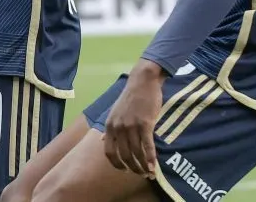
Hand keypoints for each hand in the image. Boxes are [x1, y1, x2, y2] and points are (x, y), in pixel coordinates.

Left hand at [103, 58, 165, 177]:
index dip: (117, 164)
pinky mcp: (145, 124)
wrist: (143, 81)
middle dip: (133, 167)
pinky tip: (153, 167)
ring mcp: (131, 126)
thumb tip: (102, 141)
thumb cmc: (131, 97)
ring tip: (148, 172)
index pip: (109, 152)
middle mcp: (118, 127)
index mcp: (110, 125)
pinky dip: (150, 158)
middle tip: (140, 173)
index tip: (124, 170)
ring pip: (136, 152)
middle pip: (124, 155)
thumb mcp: (115, 112)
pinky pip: (147, 146)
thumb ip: (110, 128)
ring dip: (143, 166)